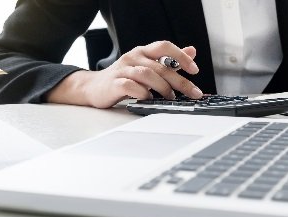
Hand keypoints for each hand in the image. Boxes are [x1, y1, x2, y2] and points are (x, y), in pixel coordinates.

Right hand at [47, 41, 201, 107]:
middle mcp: (132, 58)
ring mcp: (122, 70)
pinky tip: (148, 99)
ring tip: (170, 97)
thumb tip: (191, 51)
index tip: (194, 70)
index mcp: (142, 52)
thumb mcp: (146, 65)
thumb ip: (168, 60)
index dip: (181, 56)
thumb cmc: (122, 77)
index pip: (164, 46)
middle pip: (160, 66)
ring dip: (162, 87)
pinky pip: (131, 86)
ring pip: (147, 74)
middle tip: (193, 92)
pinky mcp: (114, 84)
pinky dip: (143, 93)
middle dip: (179, 81)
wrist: (93, 87)